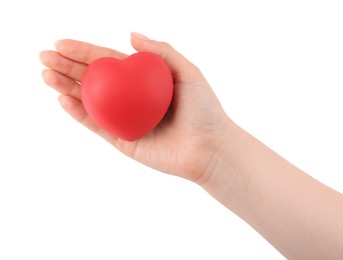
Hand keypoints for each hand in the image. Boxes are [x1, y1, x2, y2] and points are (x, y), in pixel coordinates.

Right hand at [40, 33, 229, 182]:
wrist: (209, 148)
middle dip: (67, 68)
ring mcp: (125, 120)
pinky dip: (80, 113)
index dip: (84, 52)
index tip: (60, 44)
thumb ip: (161, 52)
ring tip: (46, 75)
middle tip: (44, 57)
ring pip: (90, 102)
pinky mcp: (123, 141)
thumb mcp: (188, 72)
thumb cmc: (204, 109)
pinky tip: (64, 99)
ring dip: (66, 88)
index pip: (108, 62)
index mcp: (143, 81)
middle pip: (94, 80)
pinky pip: (97, 126)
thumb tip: (131, 35)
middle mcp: (131, 99)